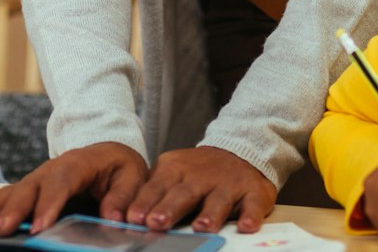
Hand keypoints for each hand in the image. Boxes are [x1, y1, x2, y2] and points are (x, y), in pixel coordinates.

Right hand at [0, 141, 148, 235]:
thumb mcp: (131, 176)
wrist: (106, 151)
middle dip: (12, 212)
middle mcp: (48, 170)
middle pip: (27, 189)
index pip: (61, 183)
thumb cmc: (119, 166)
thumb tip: (115, 216)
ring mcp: (32, 180)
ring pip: (6, 194)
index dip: (49, 205)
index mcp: (77, 163)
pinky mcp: (23, 191)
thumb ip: (124, 196)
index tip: (39, 227)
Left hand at [126, 146, 276, 233]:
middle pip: (184, 193)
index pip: (157, 186)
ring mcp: (228, 183)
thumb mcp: (172, 173)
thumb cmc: (198, 172)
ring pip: (218, 199)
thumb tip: (125, 216)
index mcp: (176, 169)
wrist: (240, 150)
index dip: (145, 202)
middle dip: (169, 208)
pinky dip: (251, 215)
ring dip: (210, 214)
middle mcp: (201, 175)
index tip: (132, 218)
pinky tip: (247, 226)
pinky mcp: (253, 191)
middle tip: (156, 223)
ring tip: (202, 228)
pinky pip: (252, 205)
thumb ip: (153, 192)